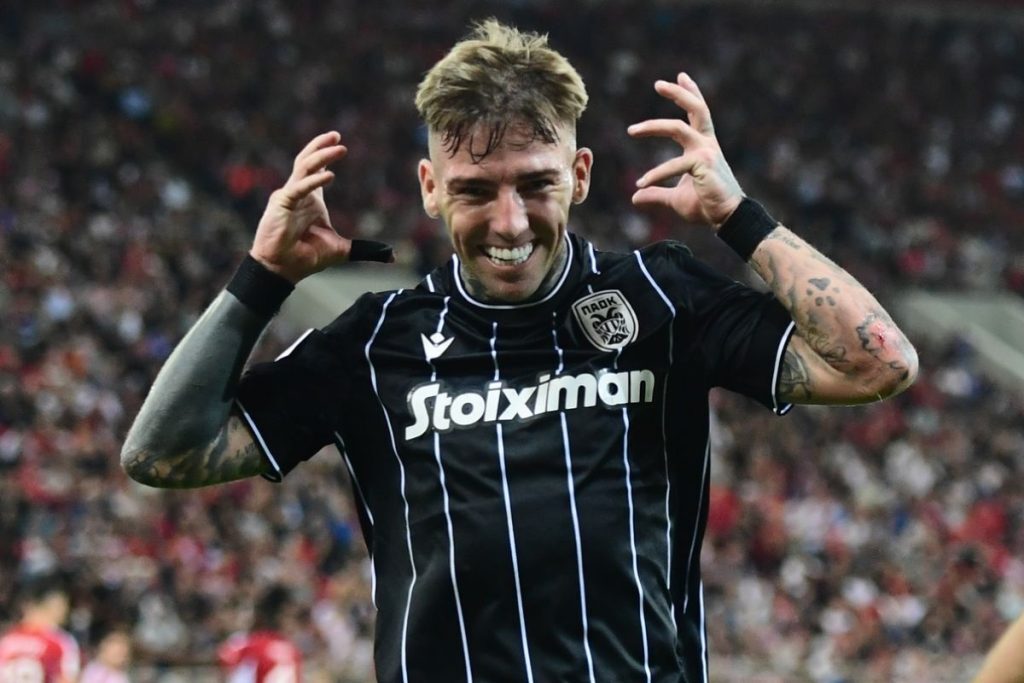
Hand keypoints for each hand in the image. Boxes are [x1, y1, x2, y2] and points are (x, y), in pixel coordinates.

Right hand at [250, 131, 353, 282]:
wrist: (282, 269)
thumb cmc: (305, 257)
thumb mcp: (342, 250)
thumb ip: (365, 249)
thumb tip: (391, 256)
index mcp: (310, 199)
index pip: (316, 169)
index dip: (326, 155)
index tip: (340, 144)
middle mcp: (298, 193)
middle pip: (308, 161)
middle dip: (321, 146)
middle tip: (337, 135)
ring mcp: (288, 196)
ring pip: (303, 167)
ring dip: (321, 156)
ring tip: (338, 147)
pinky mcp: (281, 204)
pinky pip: (298, 188)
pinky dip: (314, 181)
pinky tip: (329, 176)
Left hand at [628, 73, 743, 228]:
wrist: (725, 219)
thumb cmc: (705, 206)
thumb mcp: (675, 198)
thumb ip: (656, 194)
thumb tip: (635, 196)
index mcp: (703, 145)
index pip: (697, 113)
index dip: (690, 93)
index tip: (680, 76)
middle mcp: (706, 143)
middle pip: (695, 108)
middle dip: (678, 93)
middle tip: (658, 84)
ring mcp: (706, 152)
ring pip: (678, 127)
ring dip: (653, 126)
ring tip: (631, 130)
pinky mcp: (703, 164)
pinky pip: (674, 165)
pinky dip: (655, 174)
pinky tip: (641, 184)